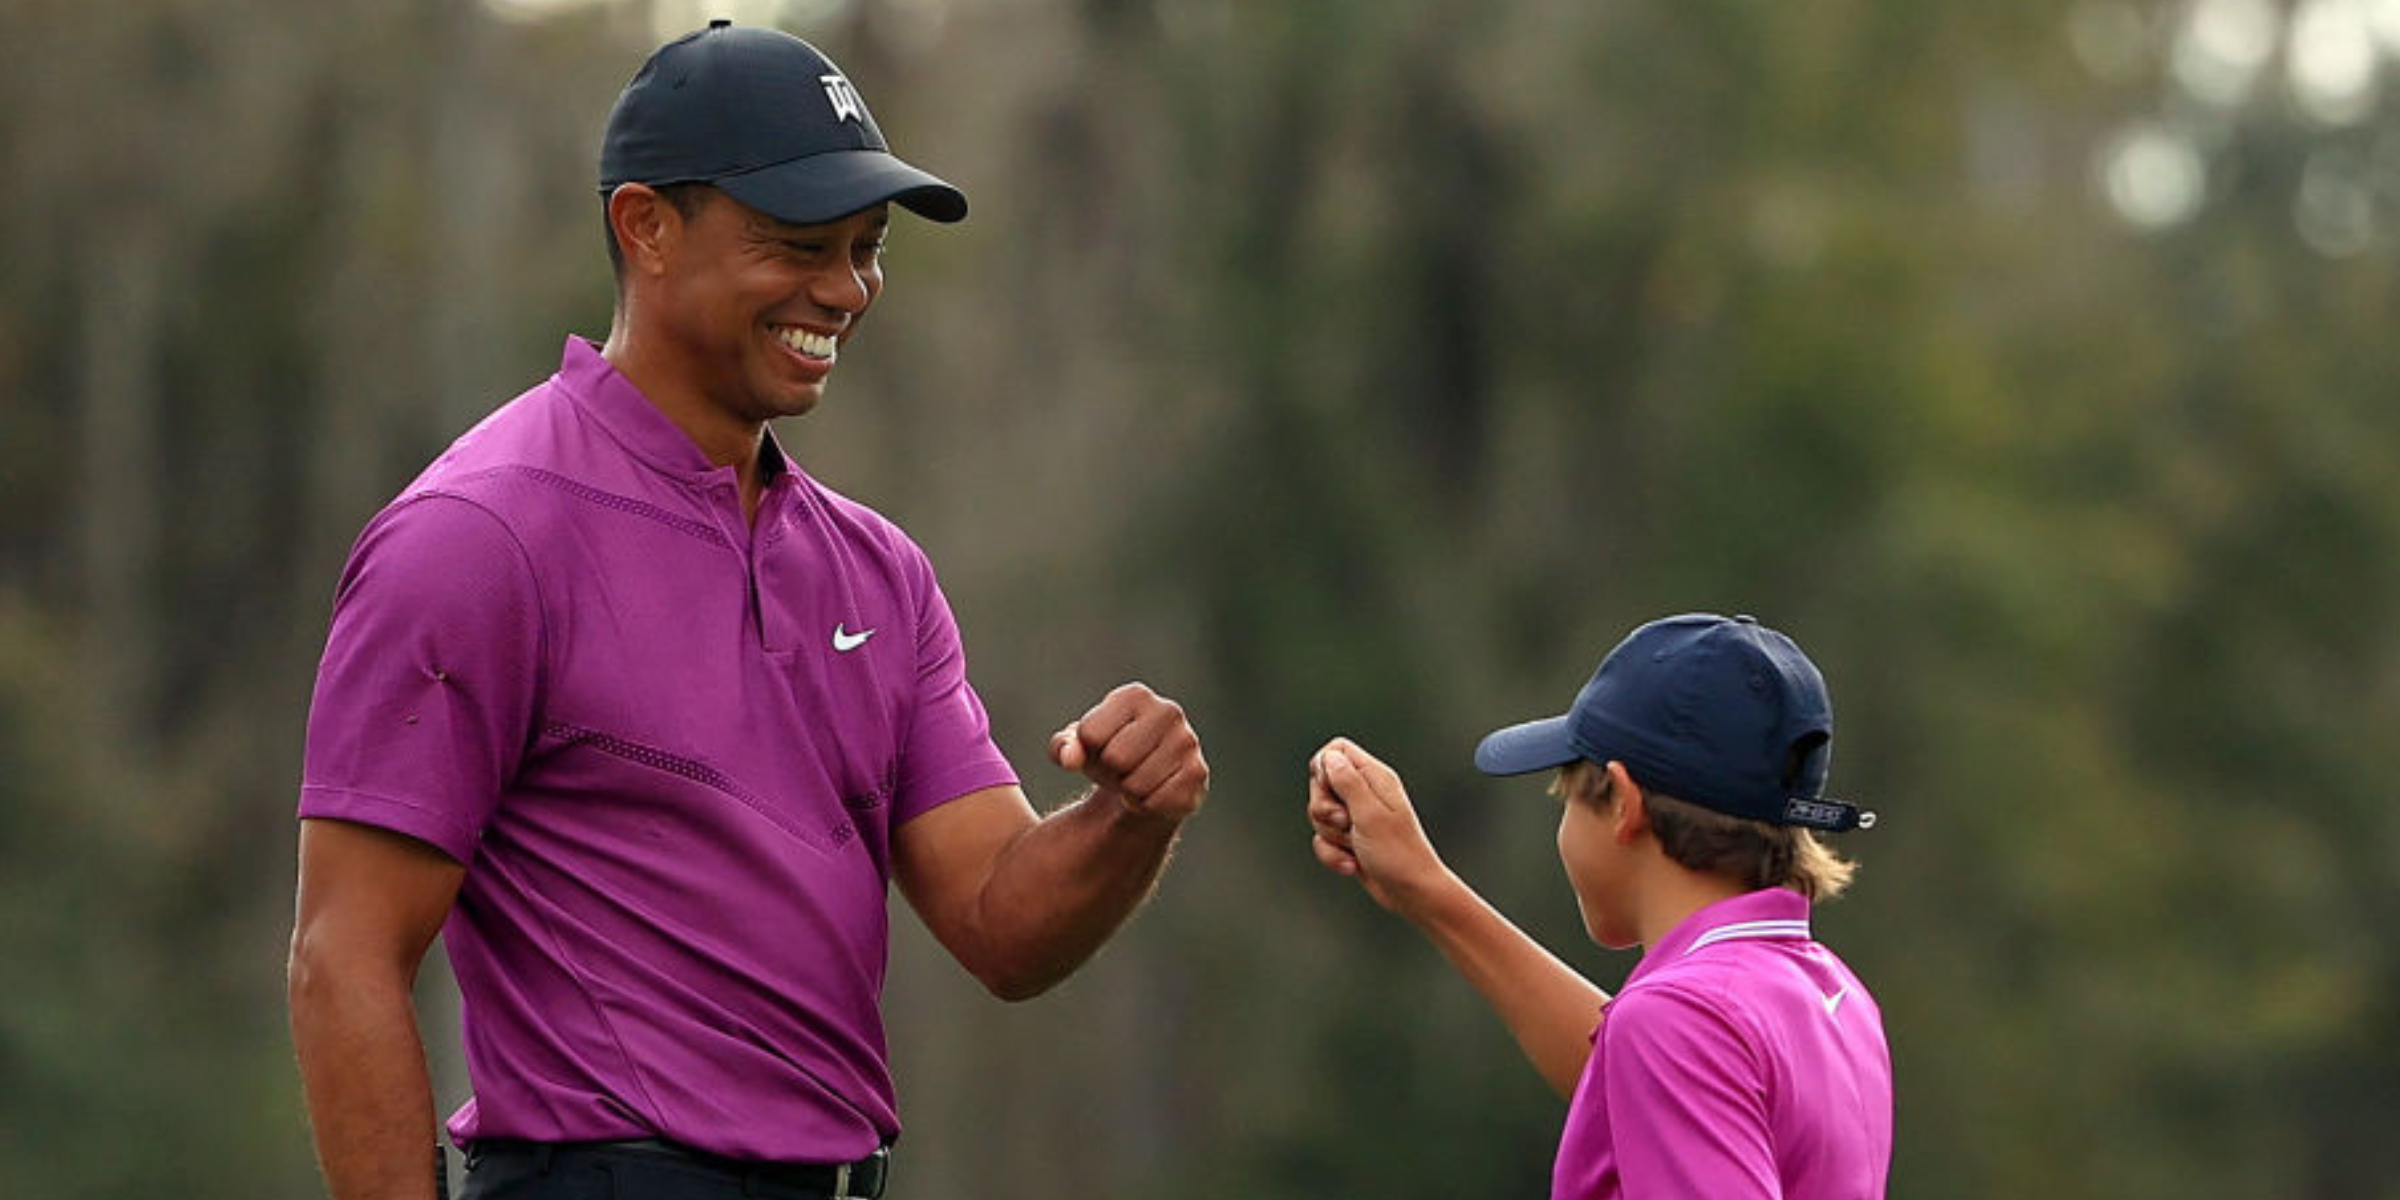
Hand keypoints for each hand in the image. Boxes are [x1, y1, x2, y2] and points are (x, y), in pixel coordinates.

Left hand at [1050, 683, 1207, 824]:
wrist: (1147, 782)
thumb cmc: (1109, 754)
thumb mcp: (1080, 747)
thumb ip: (1063, 747)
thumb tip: (1069, 758)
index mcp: (1135, 695)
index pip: (1090, 733)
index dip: (1089, 749)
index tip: (1103, 746)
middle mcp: (1168, 711)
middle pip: (1115, 758)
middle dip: (1111, 771)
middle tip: (1122, 767)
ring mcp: (1187, 742)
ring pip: (1135, 784)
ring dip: (1127, 791)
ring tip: (1136, 779)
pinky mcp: (1197, 774)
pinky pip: (1155, 802)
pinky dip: (1145, 805)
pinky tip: (1153, 793)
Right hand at [1308, 737, 1450, 914]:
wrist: (1411, 893)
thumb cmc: (1398, 854)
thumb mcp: (1370, 813)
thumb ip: (1347, 782)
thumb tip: (1329, 757)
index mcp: (1374, 777)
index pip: (1336, 750)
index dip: (1324, 768)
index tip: (1334, 791)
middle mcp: (1365, 793)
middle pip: (1320, 784)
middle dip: (1323, 808)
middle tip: (1346, 822)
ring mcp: (1356, 817)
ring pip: (1319, 815)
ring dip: (1331, 836)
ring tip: (1355, 846)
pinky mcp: (1350, 839)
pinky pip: (1323, 840)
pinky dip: (1333, 855)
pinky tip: (1353, 864)